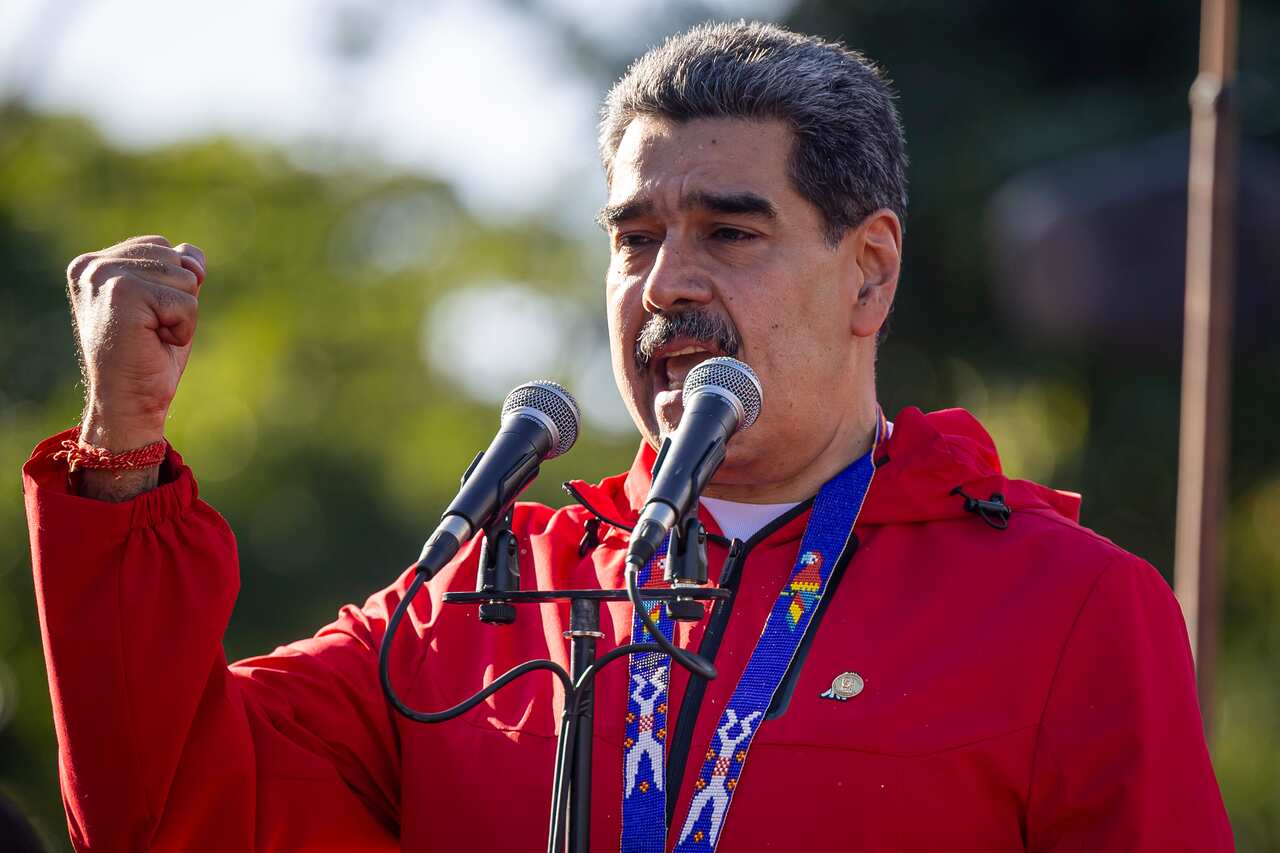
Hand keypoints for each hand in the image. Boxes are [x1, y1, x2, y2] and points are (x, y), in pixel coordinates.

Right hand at [66, 235, 206, 451]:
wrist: (128, 403)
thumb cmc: (148, 357)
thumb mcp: (167, 304)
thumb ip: (177, 271)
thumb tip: (193, 258)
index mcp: (95, 263)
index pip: (163, 247)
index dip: (172, 288)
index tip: (144, 319)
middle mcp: (93, 265)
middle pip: (177, 259)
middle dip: (178, 300)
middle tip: (149, 330)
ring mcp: (105, 276)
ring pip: (185, 278)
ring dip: (181, 315)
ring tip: (151, 336)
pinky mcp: (124, 292)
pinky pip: (186, 302)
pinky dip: (183, 329)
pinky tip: (154, 343)